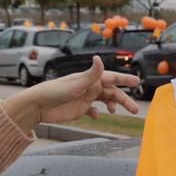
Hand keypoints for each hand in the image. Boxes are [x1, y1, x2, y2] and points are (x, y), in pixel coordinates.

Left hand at [5, 56, 140, 130]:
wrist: (38, 106)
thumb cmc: (55, 92)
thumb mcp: (75, 84)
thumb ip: (91, 74)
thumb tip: (99, 58)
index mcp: (90, 79)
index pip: (112, 78)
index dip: (124, 79)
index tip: (137, 81)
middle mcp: (90, 87)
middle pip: (112, 92)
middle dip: (124, 99)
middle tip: (135, 110)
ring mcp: (85, 98)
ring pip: (105, 101)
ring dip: (113, 106)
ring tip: (115, 112)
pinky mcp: (80, 109)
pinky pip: (93, 111)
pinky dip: (97, 113)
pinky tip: (97, 116)